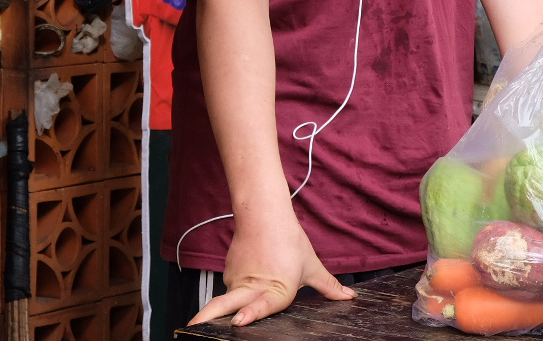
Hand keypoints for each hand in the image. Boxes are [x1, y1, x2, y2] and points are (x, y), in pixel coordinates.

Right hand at [188, 212, 354, 326]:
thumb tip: (349, 296)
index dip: (249, 315)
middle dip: (207, 318)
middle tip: (193, 328)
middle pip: (223, 306)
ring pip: (230, 299)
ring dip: (220, 310)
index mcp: (276, 290)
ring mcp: (237, 280)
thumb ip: (329, 286)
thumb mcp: (311, 266)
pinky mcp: (229, 273)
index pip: (260, 306)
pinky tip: (246, 278)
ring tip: (207, 321)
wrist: (265, 214)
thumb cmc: (289, 241)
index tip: (239, 322)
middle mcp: (253, 288)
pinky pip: (232, 287)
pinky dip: (236, 289)